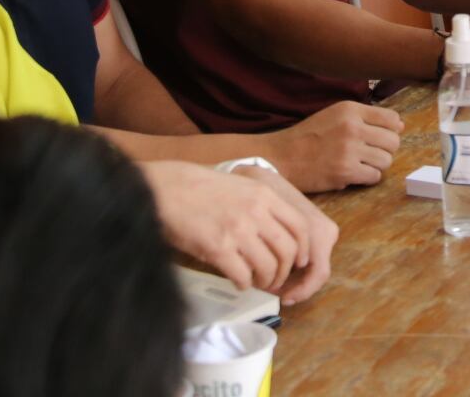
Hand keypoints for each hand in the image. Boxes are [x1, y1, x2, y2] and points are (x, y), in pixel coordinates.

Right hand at [137, 161, 326, 302]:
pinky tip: (238, 283)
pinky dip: (244, 284)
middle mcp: (255, 212)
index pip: (300, 226)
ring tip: (256, 282)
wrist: (165, 188)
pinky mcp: (217, 248)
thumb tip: (275, 231)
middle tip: (275, 279)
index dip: (303, 249)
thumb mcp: (240, 185)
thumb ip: (261, 205)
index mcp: (264, 194)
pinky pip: (242, 275)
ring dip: (266, 281)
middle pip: (288, 250)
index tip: (299, 261)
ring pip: (268, 266)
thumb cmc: (199, 187)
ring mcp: (238, 230)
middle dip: (285, 271)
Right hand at [257, 101, 402, 191]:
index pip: (391, 119)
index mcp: (350, 109)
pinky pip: (374, 176)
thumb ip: (365, 117)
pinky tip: (354, 174)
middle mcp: (352, 127)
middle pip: (393, 141)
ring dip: (376, 165)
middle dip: (385, 150)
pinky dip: (367, 178)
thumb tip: (400, 125)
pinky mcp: (345, 172)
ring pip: (386, 160)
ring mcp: (349, 150)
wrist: (280, 157)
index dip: (391, 130)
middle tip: (370, 154)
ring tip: (360, 164)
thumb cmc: (308, 137)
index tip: (381, 137)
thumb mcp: (334, 115)